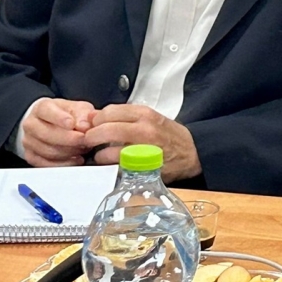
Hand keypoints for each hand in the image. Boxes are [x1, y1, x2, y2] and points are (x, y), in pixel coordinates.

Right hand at [21, 98, 96, 166]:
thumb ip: (83, 115)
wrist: (54, 124)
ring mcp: (29, 141)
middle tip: (84, 139)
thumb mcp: (78, 108)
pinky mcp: (31, 156)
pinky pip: (45, 164)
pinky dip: (63, 163)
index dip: (59, 118)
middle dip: (68, 139)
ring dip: (68, 151)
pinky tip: (76, 159)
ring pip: (47, 150)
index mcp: (41, 108)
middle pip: (46, 134)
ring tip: (83, 148)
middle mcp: (31, 124)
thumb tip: (84, 126)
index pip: (46, 111)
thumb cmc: (67, 115)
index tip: (72, 124)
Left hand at [84, 104, 201, 181]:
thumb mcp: (151, 118)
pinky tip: (112, 165)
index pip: (108, 111)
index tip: (94, 125)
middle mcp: (143, 129)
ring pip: (106, 152)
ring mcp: (142, 150)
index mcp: (145, 114)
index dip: (96, 119)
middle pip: (104, 129)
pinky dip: (110, 167)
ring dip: (98, 155)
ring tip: (101, 155)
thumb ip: (125, 116)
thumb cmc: (169, 136)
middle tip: (90, 141)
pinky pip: (115, 168)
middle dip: (91, 136)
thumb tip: (94, 117)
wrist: (192, 153)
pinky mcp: (141, 169)